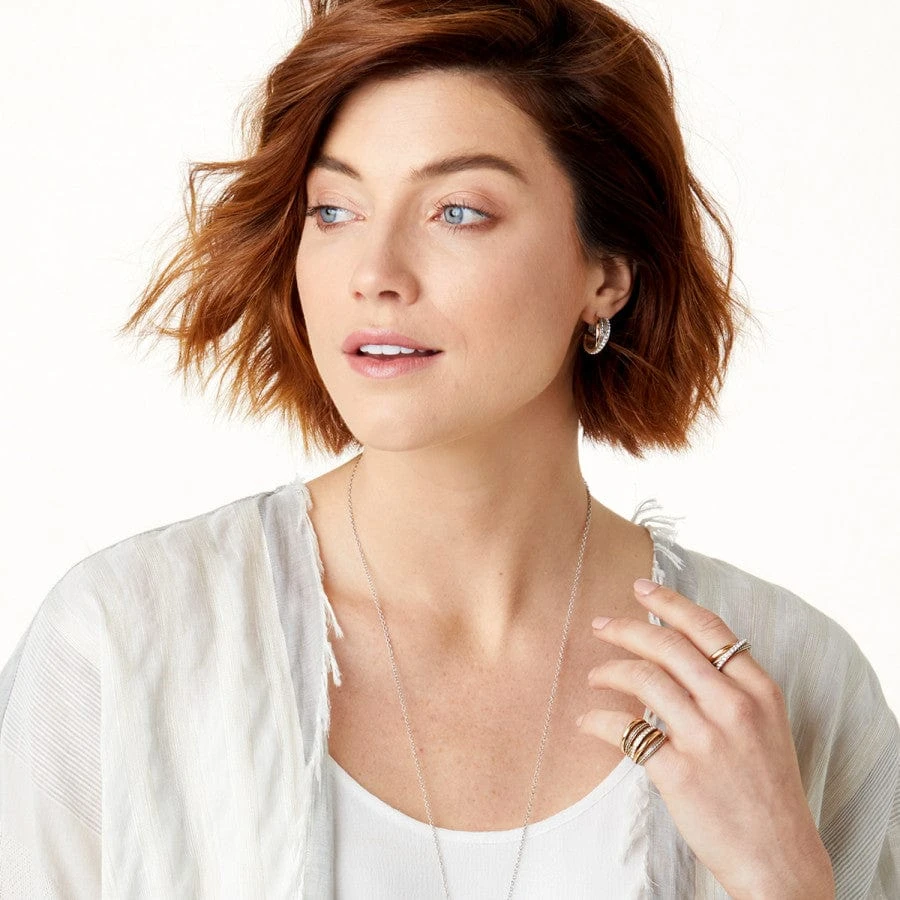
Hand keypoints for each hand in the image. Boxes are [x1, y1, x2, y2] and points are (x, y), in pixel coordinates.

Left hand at [576, 579, 834, 898]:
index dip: (669, 602)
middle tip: (600, 625)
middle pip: (668, 645)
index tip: (640, 588)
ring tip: (594, 676)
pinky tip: (587, 721)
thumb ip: (730, 685)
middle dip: (627, 628)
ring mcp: (707, 738)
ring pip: (644, 679)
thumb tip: (678, 649)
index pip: (708, 627)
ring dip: (609, 671)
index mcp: (759, 688)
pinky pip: (626, 730)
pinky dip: (598, 720)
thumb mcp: (767, 724)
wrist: (779, 857)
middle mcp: (734, 706)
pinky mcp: (680, 772)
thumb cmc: (766, 789)